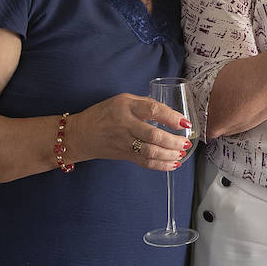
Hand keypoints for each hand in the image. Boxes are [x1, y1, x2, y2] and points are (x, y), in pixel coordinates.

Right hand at [63, 94, 192, 171]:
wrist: (80, 134)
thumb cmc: (103, 114)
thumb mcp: (122, 100)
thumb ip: (144, 104)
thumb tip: (170, 113)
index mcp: (126, 107)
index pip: (152, 110)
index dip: (171, 117)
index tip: (184, 123)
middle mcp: (125, 125)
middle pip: (153, 135)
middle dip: (173, 141)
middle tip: (186, 142)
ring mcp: (124, 142)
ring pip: (150, 152)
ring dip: (169, 155)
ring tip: (181, 153)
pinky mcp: (124, 155)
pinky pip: (145, 162)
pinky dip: (161, 165)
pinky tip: (172, 164)